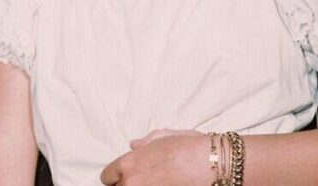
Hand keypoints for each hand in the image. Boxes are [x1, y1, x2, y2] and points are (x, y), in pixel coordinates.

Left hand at [99, 129, 213, 184]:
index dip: (117, 176)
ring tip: (155, 183)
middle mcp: (132, 182)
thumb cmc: (189, 147)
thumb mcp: (163, 137)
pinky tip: (165, 185)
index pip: (107, 176)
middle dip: (127, 184)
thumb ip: (144, 143)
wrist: (210, 163)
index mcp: (128, 163)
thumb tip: (133, 145)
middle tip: (143, 181)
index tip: (124, 177)